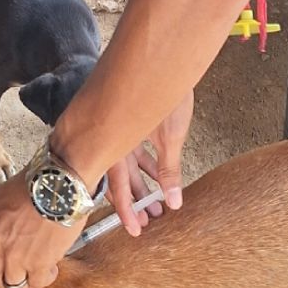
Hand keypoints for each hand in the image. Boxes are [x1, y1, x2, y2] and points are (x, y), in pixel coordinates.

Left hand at [0, 168, 85, 287]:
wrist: (64, 178)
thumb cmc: (42, 180)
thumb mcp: (6, 196)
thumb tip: (9, 242)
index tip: (8, 262)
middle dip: (10, 276)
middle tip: (25, 269)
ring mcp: (12, 255)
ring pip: (12, 287)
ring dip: (26, 283)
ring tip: (41, 271)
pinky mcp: (36, 263)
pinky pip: (36, 284)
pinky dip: (44, 279)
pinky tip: (52, 268)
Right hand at [112, 91, 190, 235]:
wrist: (167, 57)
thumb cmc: (166, 93)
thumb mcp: (172, 136)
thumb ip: (170, 170)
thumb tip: (173, 202)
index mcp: (116, 146)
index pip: (117, 189)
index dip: (126, 212)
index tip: (135, 231)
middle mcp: (113, 141)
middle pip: (120, 182)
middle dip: (135, 203)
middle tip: (148, 222)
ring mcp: (121, 133)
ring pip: (128, 168)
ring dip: (141, 187)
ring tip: (156, 205)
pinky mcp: (132, 124)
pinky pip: (134, 153)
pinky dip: (145, 168)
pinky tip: (158, 179)